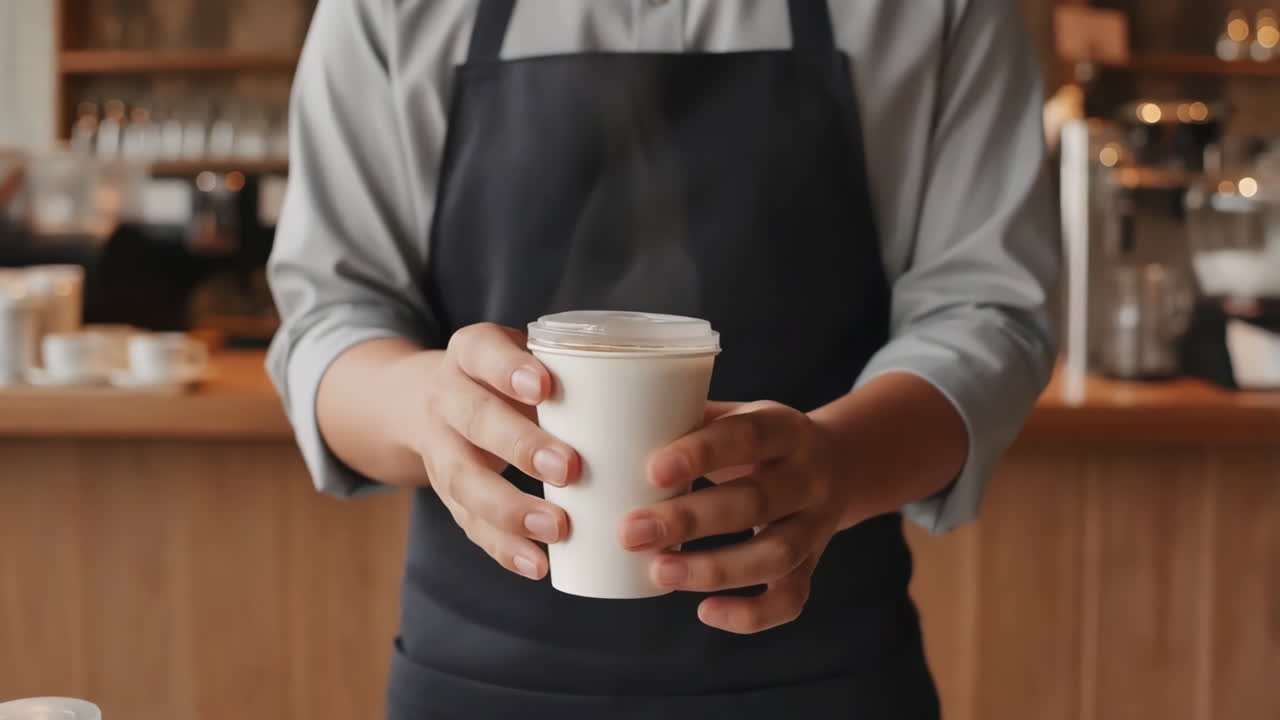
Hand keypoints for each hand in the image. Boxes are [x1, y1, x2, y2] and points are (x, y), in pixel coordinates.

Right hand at [413, 323, 580, 580]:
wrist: (439, 402)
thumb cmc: (515, 378)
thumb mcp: (533, 357)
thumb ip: (587, 372)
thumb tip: (685, 403)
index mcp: (471, 353)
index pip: (482, 352)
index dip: (508, 370)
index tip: (545, 388)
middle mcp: (447, 397)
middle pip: (475, 419)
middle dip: (520, 446)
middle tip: (569, 468)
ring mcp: (441, 449)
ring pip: (465, 480)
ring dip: (511, 509)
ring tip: (557, 527)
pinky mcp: (447, 494)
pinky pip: (469, 524)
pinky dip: (504, 547)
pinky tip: (538, 563)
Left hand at [618, 401, 848, 633]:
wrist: (838, 463)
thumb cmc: (760, 439)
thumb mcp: (738, 414)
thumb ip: (688, 419)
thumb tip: (614, 431)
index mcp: (787, 429)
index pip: (748, 436)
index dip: (702, 454)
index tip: (652, 471)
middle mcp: (809, 478)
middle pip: (756, 502)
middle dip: (690, 521)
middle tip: (631, 532)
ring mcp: (816, 526)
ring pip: (775, 555)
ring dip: (713, 569)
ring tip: (659, 571)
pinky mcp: (812, 565)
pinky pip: (790, 599)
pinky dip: (750, 614)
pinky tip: (705, 611)